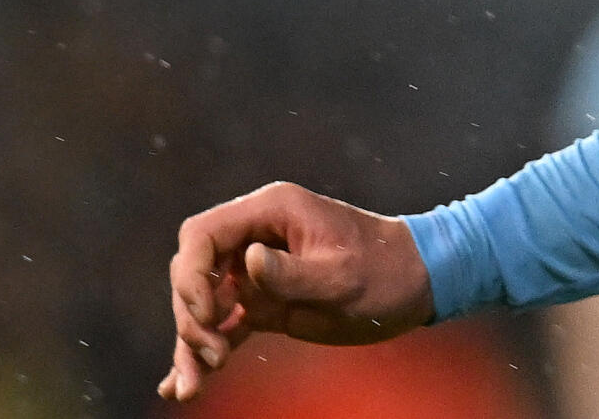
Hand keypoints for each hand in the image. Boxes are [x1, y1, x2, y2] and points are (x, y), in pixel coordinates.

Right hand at [158, 180, 434, 401]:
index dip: (192, 275)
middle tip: (213, 355)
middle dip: (192, 314)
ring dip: (193, 340)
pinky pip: (225, 325)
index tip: (208, 316)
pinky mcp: (266, 302)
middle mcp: (256, 236)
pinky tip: (183, 384)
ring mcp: (257, 270)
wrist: (416, 283)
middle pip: (195, 270)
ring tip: (191, 385)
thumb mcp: (341, 276)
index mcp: (270, 212)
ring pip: (204, 303)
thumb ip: (291, 272)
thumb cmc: (384, 271)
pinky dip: (206, 350)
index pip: (204, 235)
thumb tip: (247, 264)